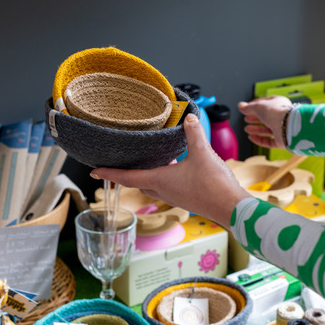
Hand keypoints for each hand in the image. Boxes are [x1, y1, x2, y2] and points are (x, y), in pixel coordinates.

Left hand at [90, 114, 251, 227]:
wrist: (231, 207)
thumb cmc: (213, 185)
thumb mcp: (202, 153)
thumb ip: (194, 134)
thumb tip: (188, 118)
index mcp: (160, 181)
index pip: (127, 177)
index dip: (109, 172)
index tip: (93, 170)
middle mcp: (164, 191)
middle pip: (139, 182)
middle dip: (128, 174)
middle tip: (119, 164)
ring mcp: (176, 197)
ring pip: (154, 185)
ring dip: (148, 174)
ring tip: (148, 160)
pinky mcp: (188, 198)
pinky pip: (169, 186)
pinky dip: (165, 176)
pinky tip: (176, 166)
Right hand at [238, 96, 292, 149]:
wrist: (288, 126)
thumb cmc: (277, 113)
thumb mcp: (258, 106)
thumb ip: (248, 107)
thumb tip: (240, 106)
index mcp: (279, 103)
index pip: (265, 104)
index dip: (254, 106)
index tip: (246, 108)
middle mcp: (281, 116)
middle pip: (266, 117)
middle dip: (254, 118)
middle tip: (246, 119)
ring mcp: (282, 129)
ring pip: (267, 129)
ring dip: (256, 129)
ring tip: (247, 129)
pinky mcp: (281, 141)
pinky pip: (269, 141)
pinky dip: (259, 140)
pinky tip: (251, 137)